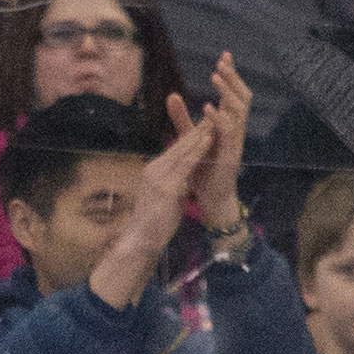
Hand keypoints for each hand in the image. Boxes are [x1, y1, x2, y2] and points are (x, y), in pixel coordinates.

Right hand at [85, 98, 206, 307]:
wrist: (141, 240)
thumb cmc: (153, 222)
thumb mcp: (164, 196)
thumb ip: (172, 183)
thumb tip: (182, 176)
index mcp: (154, 171)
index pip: (175, 149)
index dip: (191, 135)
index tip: (205, 123)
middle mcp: (154, 169)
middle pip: (179, 145)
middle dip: (197, 129)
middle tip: (213, 114)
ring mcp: (159, 178)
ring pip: (183, 151)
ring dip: (199, 134)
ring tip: (213, 121)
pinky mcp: (166, 187)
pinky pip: (185, 165)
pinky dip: (198, 151)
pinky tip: (208, 141)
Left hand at [191, 51, 251, 221]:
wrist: (210, 199)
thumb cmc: (204, 169)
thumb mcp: (191, 138)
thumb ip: (182, 118)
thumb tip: (172, 94)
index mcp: (228, 125)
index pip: (234, 95)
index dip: (231, 76)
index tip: (224, 55)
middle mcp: (236, 131)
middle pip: (242, 98)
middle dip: (233, 78)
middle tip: (222, 61)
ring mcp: (235, 143)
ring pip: (239, 111)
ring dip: (227, 92)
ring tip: (215, 76)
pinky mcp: (230, 156)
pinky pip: (228, 134)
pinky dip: (219, 119)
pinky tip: (208, 108)